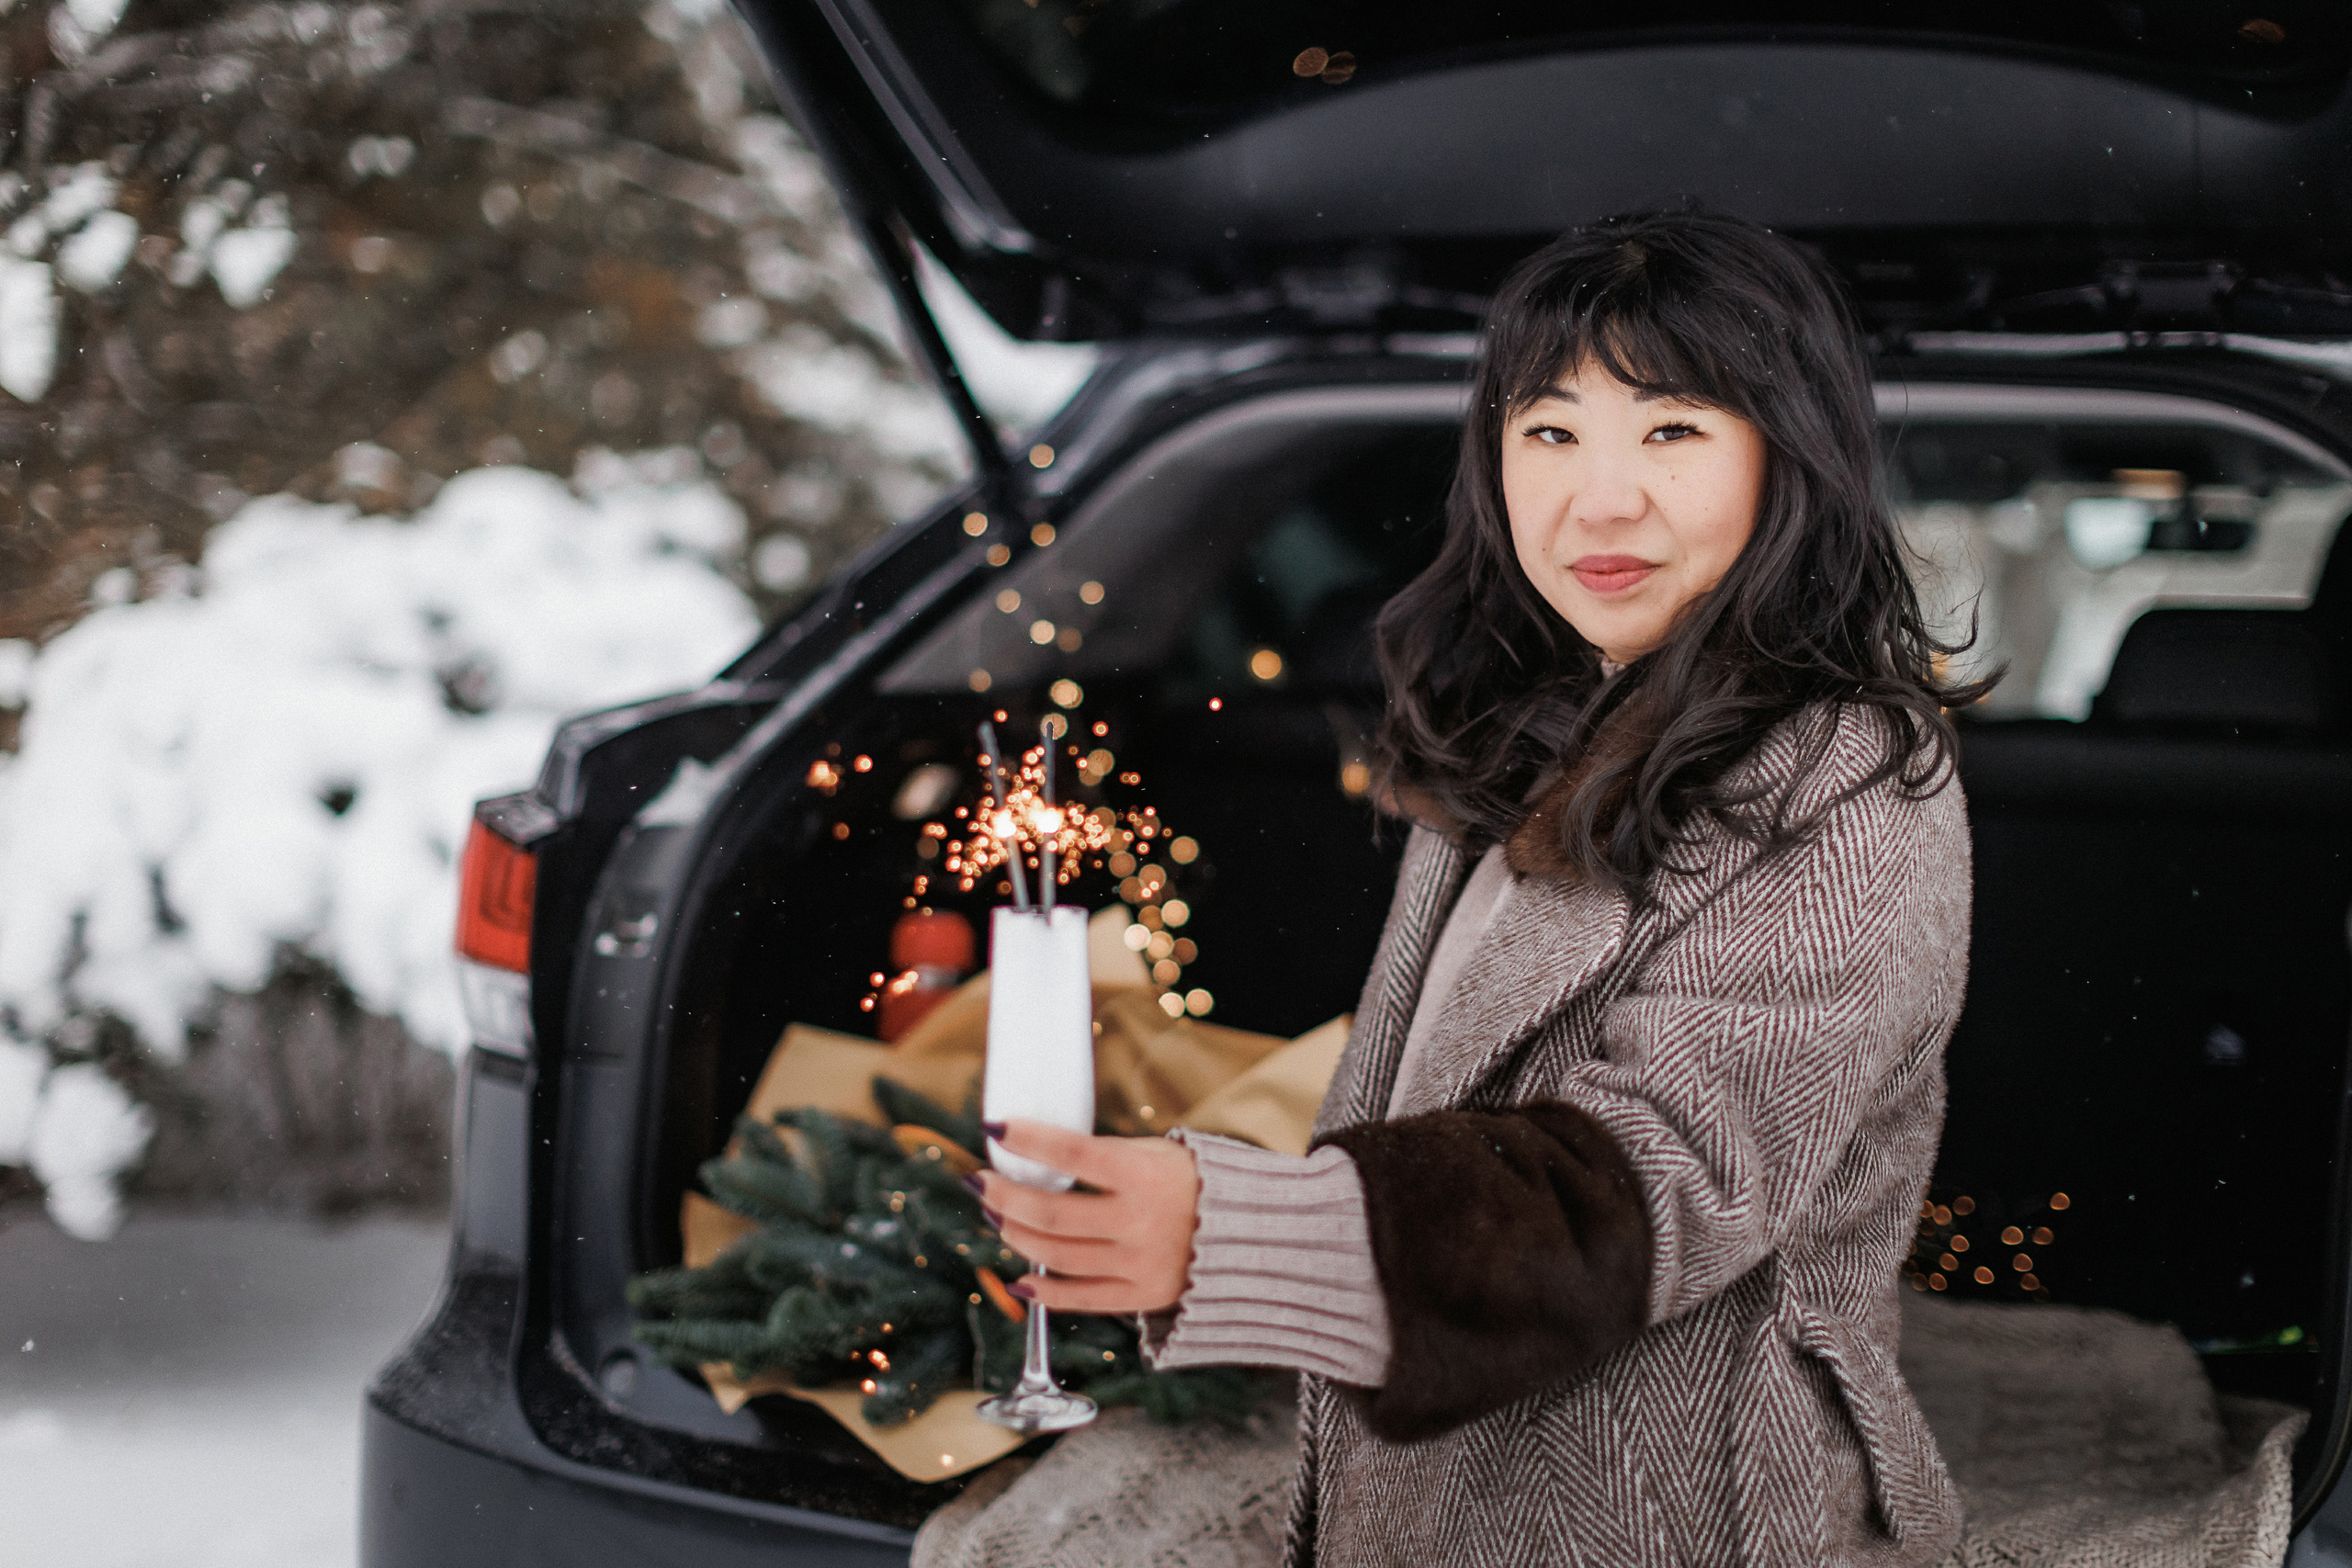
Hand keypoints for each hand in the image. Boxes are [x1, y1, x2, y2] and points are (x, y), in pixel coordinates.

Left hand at [968, 1120, 1200, 1314]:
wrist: (1251, 1234)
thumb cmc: (1192, 1184)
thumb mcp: (1155, 1153)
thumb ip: (1103, 1157)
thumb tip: (1038, 1158)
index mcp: (1144, 1175)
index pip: (1071, 1154)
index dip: (1027, 1140)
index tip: (996, 1130)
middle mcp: (1139, 1221)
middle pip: (1050, 1213)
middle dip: (1005, 1195)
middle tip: (984, 1182)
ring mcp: (1139, 1263)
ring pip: (1055, 1256)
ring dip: (1016, 1234)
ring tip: (1000, 1218)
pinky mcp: (1141, 1295)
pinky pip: (1080, 1297)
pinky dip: (1043, 1291)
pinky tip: (1021, 1278)